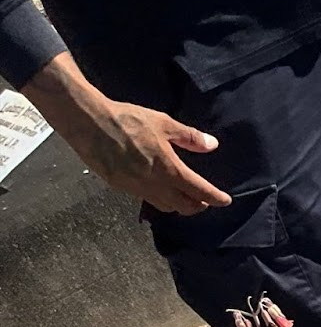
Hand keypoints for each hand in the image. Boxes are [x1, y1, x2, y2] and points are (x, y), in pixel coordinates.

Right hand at [74, 100, 231, 215]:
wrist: (89, 124)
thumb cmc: (127, 120)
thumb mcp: (163, 123)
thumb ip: (189, 137)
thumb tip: (212, 145)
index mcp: (170, 169)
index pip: (200, 191)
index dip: (215, 198)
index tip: (225, 201)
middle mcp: (155, 185)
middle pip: (184, 206)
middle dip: (198, 206)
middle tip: (204, 201)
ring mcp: (137, 189)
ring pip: (165, 206)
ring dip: (178, 206)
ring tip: (184, 199)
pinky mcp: (121, 187)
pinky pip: (146, 199)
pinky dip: (158, 200)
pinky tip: (158, 191)